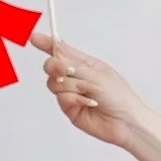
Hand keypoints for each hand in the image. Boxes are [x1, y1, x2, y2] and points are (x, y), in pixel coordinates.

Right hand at [31, 33, 148, 146]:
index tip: (33, 37)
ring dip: (73, 86)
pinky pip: (62, 98)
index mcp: (85, 64)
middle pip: (51, 66)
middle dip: (57, 66)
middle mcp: (76, 78)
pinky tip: (90, 103)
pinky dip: (76, 99)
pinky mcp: (70, 108)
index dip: (47, 44)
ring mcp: (71, 93)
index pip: (61, 52)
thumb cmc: (119, 97)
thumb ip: (73, 64)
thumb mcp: (97, 74)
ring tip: (90, 92)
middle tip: (69, 71)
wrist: (126, 122)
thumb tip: (55, 51)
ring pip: (55, 83)